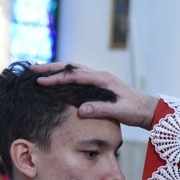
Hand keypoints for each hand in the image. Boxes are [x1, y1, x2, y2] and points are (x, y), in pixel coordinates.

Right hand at [30, 62, 158, 129]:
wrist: (147, 109)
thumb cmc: (135, 110)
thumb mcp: (120, 112)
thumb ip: (101, 109)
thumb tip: (81, 110)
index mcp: (103, 79)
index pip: (75, 76)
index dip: (57, 78)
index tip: (41, 81)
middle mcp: (100, 75)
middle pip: (71, 67)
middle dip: (51, 68)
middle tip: (32, 70)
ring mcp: (100, 78)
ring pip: (74, 69)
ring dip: (57, 70)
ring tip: (40, 72)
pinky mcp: (100, 84)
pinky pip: (79, 76)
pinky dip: (66, 75)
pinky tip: (58, 80)